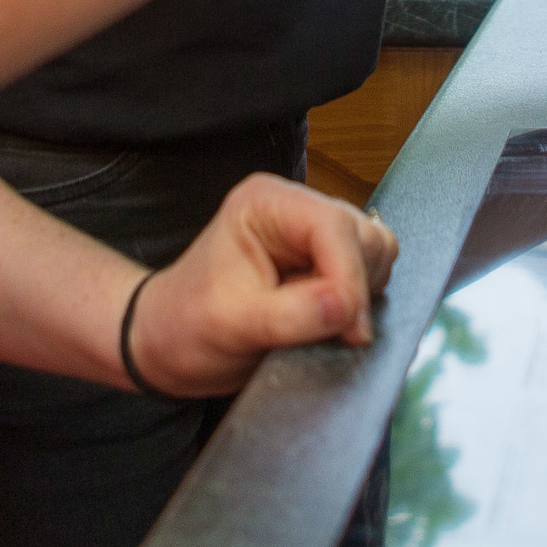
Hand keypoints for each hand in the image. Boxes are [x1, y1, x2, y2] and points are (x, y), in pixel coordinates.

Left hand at [127, 173, 400, 397]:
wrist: (171, 343)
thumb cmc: (186, 325)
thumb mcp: (231, 324)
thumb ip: (291, 315)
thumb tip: (346, 307)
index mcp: (266, 203)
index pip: (334, 227)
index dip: (349, 277)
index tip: (350, 329)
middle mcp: (295, 210)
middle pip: (364, 237)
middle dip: (356, 287)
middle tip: (332, 333)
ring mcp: (314, 237)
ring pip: (375, 254)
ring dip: (360, 297)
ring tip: (319, 328)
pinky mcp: (326, 263)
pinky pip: (370, 277)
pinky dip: (359, 305)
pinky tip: (326, 326)